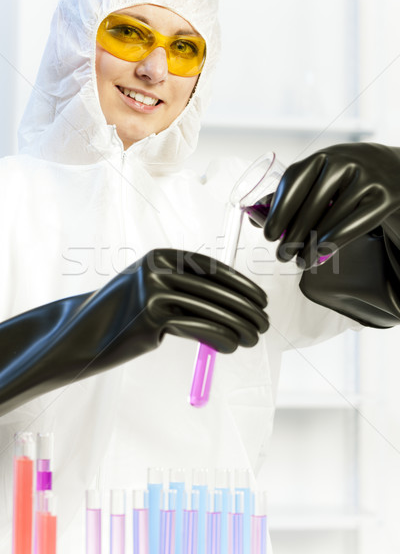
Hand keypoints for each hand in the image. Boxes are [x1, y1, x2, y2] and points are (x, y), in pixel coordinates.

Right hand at [0, 249, 268, 413]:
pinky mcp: (150, 315)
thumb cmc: (119, 316)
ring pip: (210, 308)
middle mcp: (157, 267)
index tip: (260, 299)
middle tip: (264, 322)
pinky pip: (197, 326)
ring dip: (239, 324)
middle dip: (246, 307)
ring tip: (253, 337)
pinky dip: (220, 336)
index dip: (240, 284)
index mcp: (160, 256)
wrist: (78, 334)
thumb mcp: (149, 291)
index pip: (211, 268)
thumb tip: (226, 303)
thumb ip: (181, 290)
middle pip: (214, 288)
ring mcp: (153, 289)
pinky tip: (233, 345)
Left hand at [264, 143, 399, 267]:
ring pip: (331, 218)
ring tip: (300, 261)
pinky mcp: (384, 195)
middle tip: (282, 255)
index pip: (293, 183)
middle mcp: (342, 162)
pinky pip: (354, 223)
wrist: (390, 169)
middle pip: (311, 206)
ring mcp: (365, 178)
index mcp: (319, 158)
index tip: (269, 235)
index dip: (278, 211)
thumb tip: (254, 217)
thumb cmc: (342, 179)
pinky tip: (320, 255)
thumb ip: (287, 196)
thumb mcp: (317, 178)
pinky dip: (333, 242)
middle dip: (293, 235)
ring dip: (312, 245)